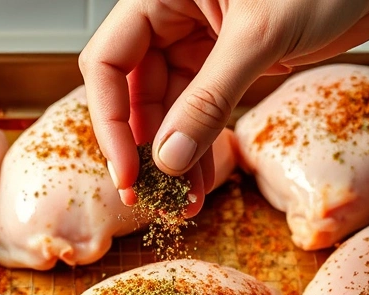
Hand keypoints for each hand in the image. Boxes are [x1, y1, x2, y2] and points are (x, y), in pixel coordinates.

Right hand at [79, 0, 368, 215]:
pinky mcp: (232, 62)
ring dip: (176, 157)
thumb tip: (169, 157)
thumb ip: (211, 97)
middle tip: (154, 199)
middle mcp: (173, 16)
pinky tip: (202, 180)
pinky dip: (203, 146)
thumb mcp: (260, 36)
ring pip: (171, 109)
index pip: (108, 62)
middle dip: (147, 149)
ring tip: (183, 202)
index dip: (110, 120)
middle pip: (135, 92)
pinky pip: (204, 110)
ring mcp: (202, 41)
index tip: (127, 171)